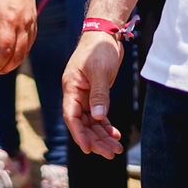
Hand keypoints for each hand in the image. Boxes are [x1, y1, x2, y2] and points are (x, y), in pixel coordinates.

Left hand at [0, 0, 35, 74]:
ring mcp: (31, 21)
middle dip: (6, 67)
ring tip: (2, 65)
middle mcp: (23, 23)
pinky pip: (31, 40)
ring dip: (15, 61)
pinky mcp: (34, 18)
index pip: (5, 50)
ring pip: (26, 49)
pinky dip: (23, 50)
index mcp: (8, 20)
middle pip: (18, 54)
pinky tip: (14, 52)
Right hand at [62, 30, 125, 157]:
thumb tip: (99, 118)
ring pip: (91, 122)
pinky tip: (115, 135)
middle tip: (111, 153)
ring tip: (117, 149)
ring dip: (102, 136)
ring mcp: (85, 95)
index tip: (88, 149)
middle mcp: (75, 94)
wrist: (105, 34)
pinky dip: (106, 126)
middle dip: (95, 140)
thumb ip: (99, 95)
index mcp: (71, 88)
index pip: (72, 116)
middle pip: (82, 123)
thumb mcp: (100, 71)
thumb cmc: (99, 49)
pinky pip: (98, 115)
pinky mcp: (95, 94)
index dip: (79, 134)